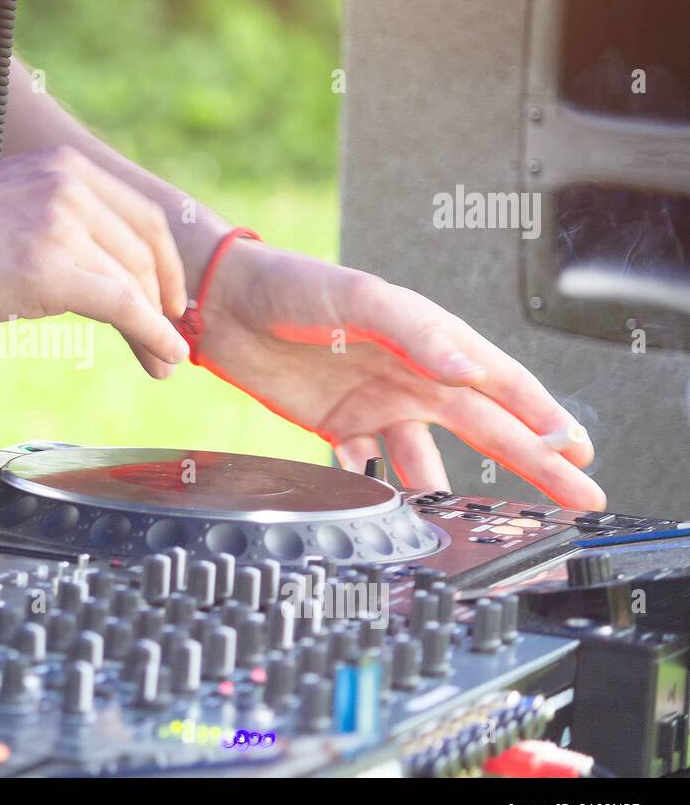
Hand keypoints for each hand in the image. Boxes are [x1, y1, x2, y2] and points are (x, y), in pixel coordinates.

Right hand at [0, 147, 188, 372]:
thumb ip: (51, 224)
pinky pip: (122, 306)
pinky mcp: (49, 269)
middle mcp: (69, 185)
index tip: (169, 299)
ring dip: (159, 328)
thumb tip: (90, 272)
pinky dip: (153, 335)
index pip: (140, 216)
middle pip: (145, 250)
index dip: (164, 264)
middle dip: (164, 302)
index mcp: (62, 167)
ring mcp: (60, 224)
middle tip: (172, 342)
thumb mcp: (5, 210)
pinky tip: (164, 357)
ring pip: (136, 282)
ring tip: (163, 363)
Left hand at [196, 238, 604, 509]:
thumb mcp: (358, 299)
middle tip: (575, 498)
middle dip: (532, 461)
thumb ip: (415, 332)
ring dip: (444, 485)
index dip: (544, 417)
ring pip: (427, 455)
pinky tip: (381, 500)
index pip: (502, 384)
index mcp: (430, 342)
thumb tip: (467, 370)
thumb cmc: (293, 285)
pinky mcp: (337, 424)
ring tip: (465, 518)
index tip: (580, 452)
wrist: (223, 304)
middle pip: (484, 426)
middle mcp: (412, 375)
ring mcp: (376, 402)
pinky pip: (368, 464)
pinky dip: (376, 483)